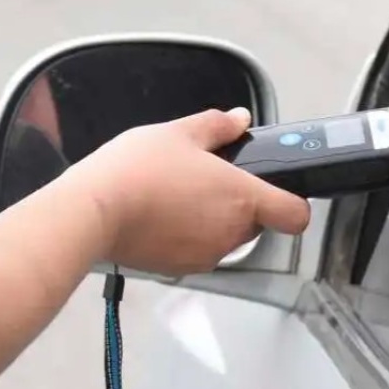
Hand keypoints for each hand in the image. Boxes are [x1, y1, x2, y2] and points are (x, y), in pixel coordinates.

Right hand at [66, 107, 310, 275]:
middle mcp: (232, 233)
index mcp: (242, 198)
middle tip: (207, 178)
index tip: (279, 188)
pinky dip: (188, 235)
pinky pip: (198, 249)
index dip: (293, 201)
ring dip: (212, 219)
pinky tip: (161, 214)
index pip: (295, 214)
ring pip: (226, 236)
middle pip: (256, 222)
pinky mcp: (181, 268)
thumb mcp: (179, 133)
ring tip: (176, 194)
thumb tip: (240, 120)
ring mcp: (207, 255)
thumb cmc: (137, 170)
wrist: (92, 213)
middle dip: (239, 202)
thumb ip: (218, 126)